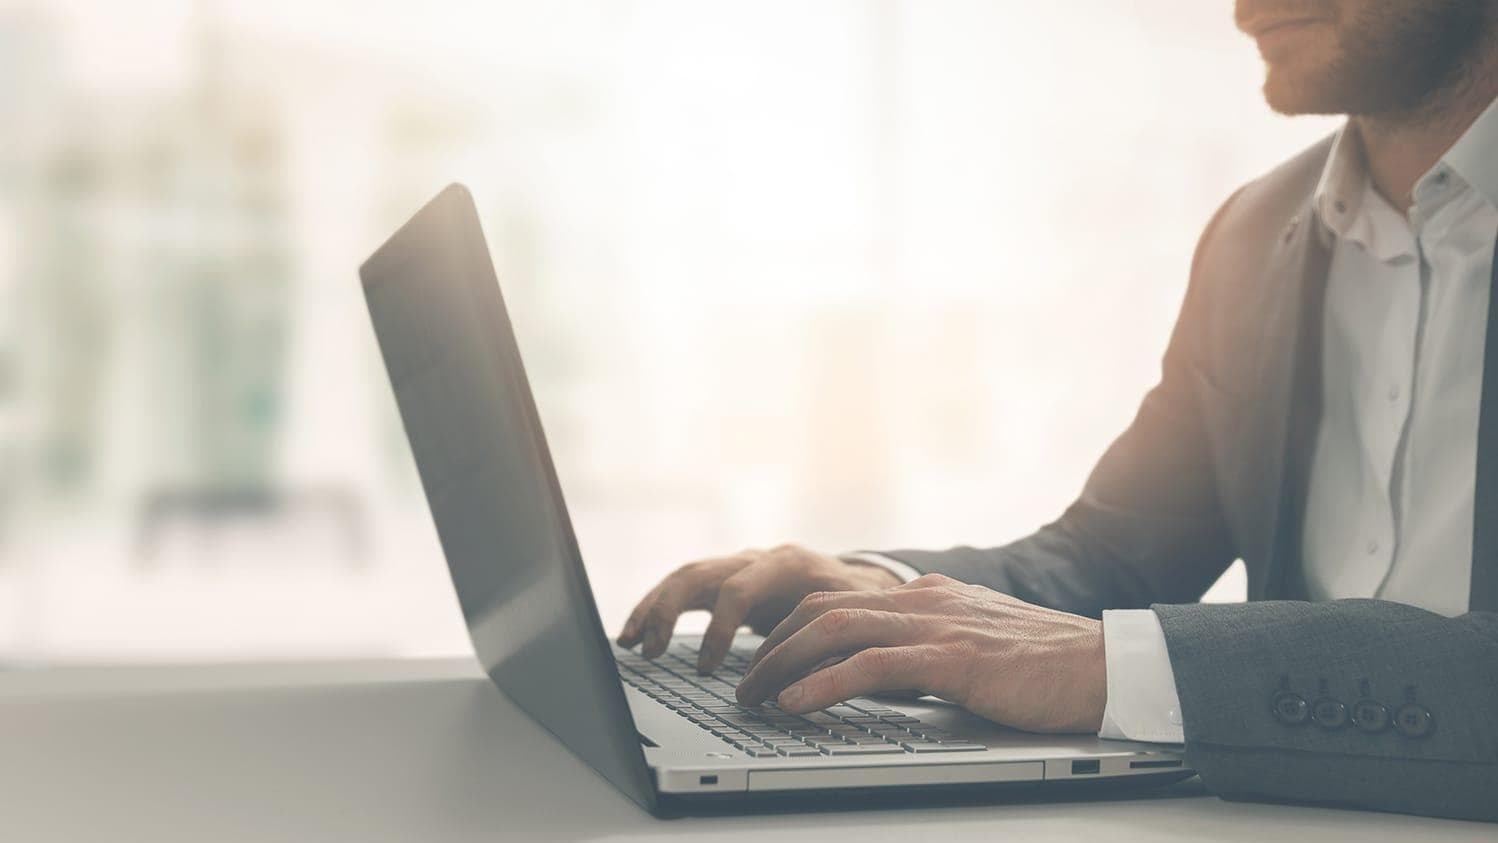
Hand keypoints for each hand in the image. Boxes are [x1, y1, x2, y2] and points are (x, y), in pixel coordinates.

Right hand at [616, 545, 902, 672]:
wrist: (862, 581)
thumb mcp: (850, 618)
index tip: (707, 669)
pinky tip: (636, 636)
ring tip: (628, 643)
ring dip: (652, 609)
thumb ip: (827, 643)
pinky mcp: (727, 581)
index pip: (738, 588)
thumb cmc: (858, 603)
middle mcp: (755, 559)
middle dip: (668, 611)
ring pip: (683, 578)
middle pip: (698, 573)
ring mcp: (738, 567)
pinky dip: (657, 610)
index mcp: (786, 564)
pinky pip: (684, 590)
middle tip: (650, 650)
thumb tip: (802, 680)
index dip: (719, 628)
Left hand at [735, 573, 1107, 732]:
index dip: (791, 626)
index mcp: (928, 595)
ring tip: (754, 696)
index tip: (764, 657)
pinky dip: (822, 684)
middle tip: (744, 681)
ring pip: (832, 629)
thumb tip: (889, 676)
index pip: (839, 598)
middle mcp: (924, 600)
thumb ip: (932, 649)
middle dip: (772, 645)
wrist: (1105, 666)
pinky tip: (795, 704)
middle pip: (820, 608)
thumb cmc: (1048, 665)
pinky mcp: (950, 658)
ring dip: (782, 664)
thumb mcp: (976, 645)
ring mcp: (935, 625)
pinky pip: (868, 666)